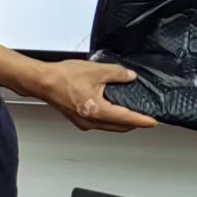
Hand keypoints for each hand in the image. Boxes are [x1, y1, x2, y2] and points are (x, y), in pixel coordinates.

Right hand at [34, 59, 157, 132]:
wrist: (42, 82)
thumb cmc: (63, 78)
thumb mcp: (96, 70)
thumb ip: (117, 74)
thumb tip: (130, 77)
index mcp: (97, 111)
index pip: (126, 119)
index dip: (142, 121)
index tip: (153, 122)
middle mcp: (90, 121)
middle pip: (119, 126)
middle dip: (134, 123)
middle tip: (146, 117)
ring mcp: (83, 122)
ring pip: (109, 126)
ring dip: (122, 121)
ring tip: (133, 113)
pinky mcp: (78, 119)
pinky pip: (100, 123)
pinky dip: (110, 118)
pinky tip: (112, 109)